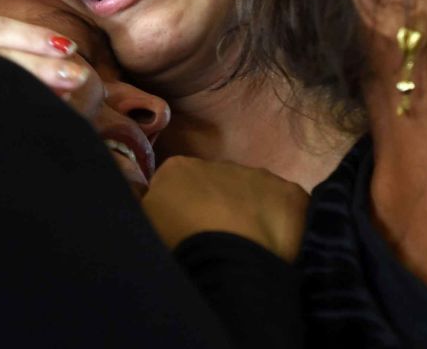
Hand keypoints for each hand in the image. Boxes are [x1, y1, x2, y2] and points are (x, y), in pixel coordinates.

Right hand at [141, 156, 309, 261]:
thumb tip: (134, 191)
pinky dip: (283, 224)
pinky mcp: (292, 194)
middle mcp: (220, 164)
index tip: (184, 237)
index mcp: (178, 170)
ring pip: (253, 194)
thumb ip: (137, 204)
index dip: (180, 213)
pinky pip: (286, 207)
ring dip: (251, 215)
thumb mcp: (141, 226)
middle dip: (217, 210)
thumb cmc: (177, 248)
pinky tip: (276, 248)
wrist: (230, 261)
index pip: (175, 186)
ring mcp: (259, 176)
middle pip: (216, 187)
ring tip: (246, 250)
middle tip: (216, 246)